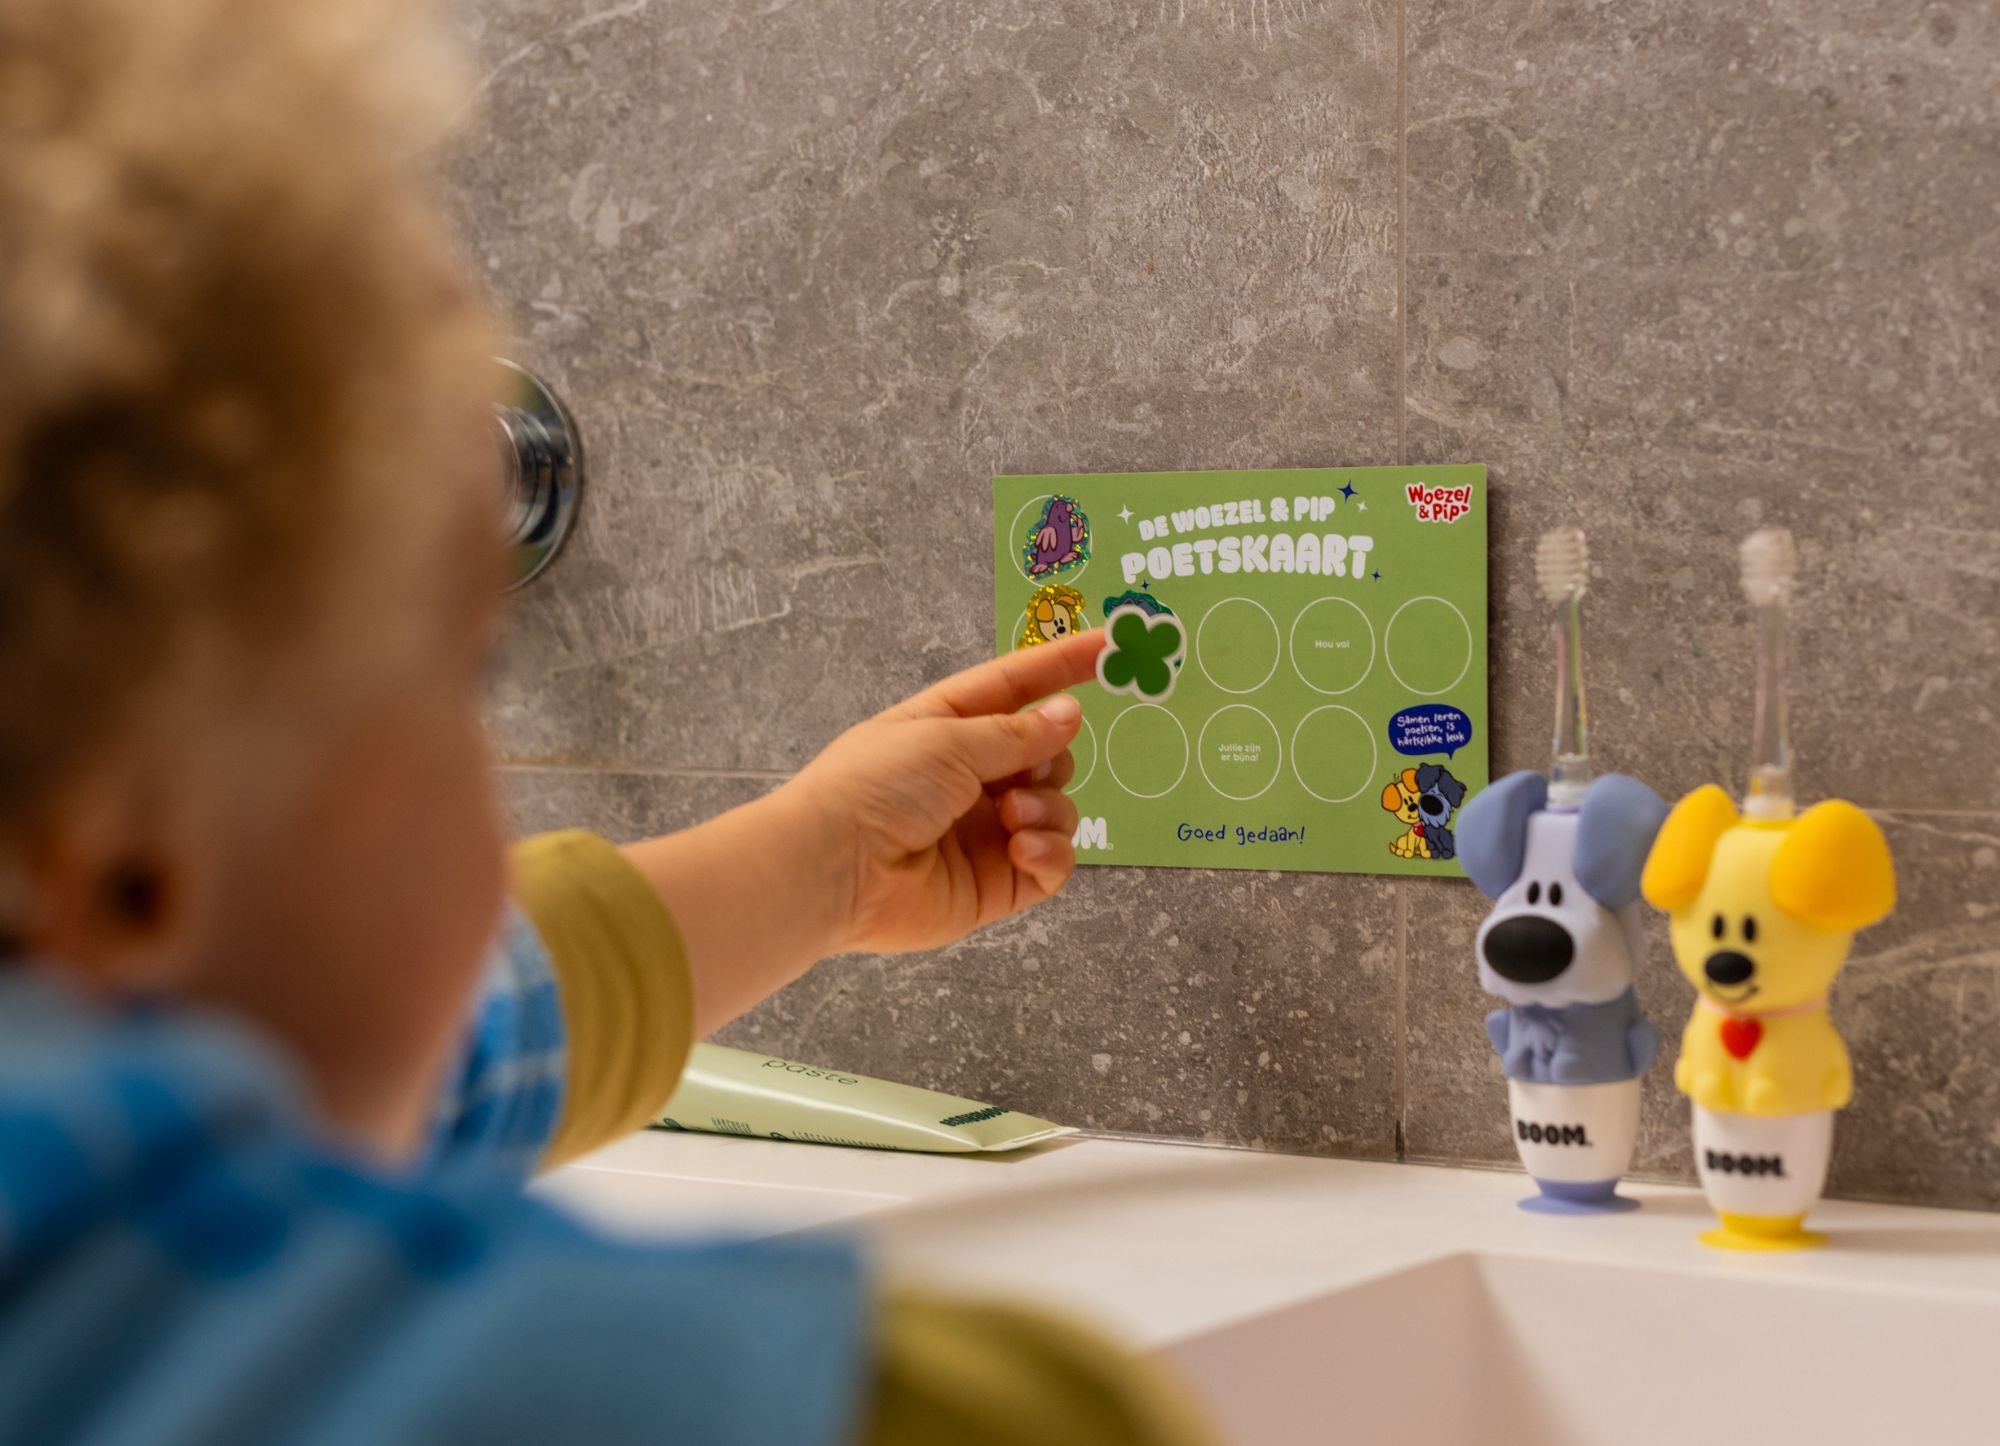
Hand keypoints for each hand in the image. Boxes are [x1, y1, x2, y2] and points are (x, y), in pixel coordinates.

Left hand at [782, 629, 1103, 955]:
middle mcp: (971, 777)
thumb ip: (1017, 733)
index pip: (1018, 685)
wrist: (835, 871)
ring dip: (1047, 808)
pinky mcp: (995, 884)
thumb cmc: (877, 785)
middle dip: (1051, 758)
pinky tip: (1022, 850)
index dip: (1064, 663)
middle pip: (1048, 755)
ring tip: (1010, 818)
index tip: (1113, 644)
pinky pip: (1052, 865)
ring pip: (1057, 809)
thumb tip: (1070, 712)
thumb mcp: (949, 739)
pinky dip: (1049, 854)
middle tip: (1023, 773)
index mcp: (949, 726)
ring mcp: (986, 832)